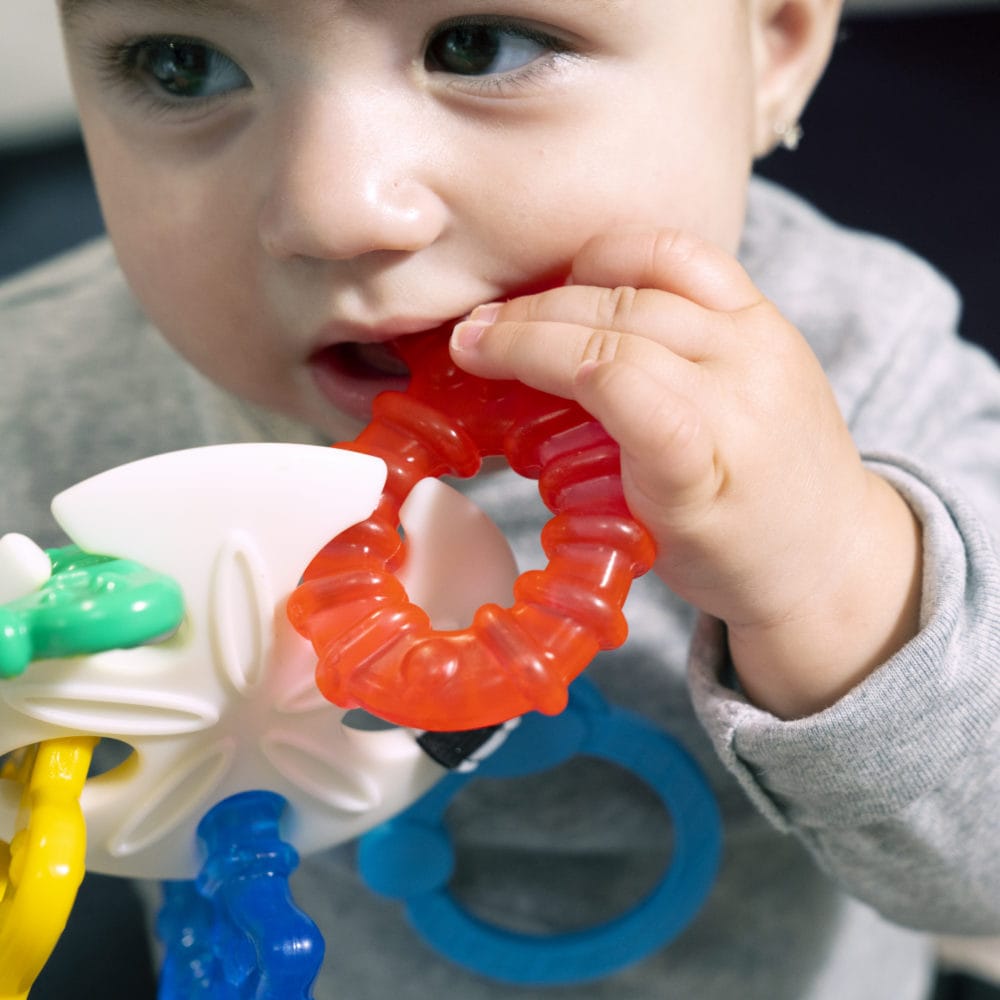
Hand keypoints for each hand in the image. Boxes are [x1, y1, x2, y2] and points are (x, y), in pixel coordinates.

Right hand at [451, 228, 921, 717]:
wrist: (830, 548)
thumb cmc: (734, 556)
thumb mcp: (651, 539)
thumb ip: (593, 471)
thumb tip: (514, 407)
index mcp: (709, 458)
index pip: (612, 375)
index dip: (531, 353)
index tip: (471, 356)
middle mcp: (745, 383)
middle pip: (620, 317)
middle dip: (530, 318)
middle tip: (470, 334)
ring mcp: (762, 337)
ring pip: (650, 273)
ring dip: (570, 280)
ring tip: (520, 306)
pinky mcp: (766, 314)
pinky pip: (691, 256)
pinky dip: (627, 253)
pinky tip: (584, 276)